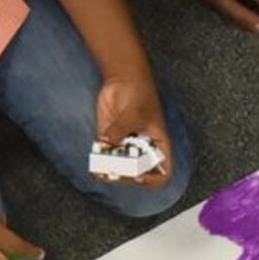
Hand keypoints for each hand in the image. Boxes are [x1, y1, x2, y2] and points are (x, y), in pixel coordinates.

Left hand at [91, 75, 172, 189]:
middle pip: (137, 174)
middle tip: (115, 170)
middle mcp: (143, 150)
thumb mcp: (134, 113)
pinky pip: (105, 156)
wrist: (123, 79)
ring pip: (119, 168)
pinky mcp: (110, 140)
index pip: (162, 173)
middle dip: (125, 175)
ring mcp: (126, 146)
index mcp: (159, 146)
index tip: (139, 175)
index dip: (152, 179)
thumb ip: (121, 129)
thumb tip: (107, 142)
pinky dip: (99, 160)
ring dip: (109, 170)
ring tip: (101, 167)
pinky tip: (96, 156)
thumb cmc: (140, 94)